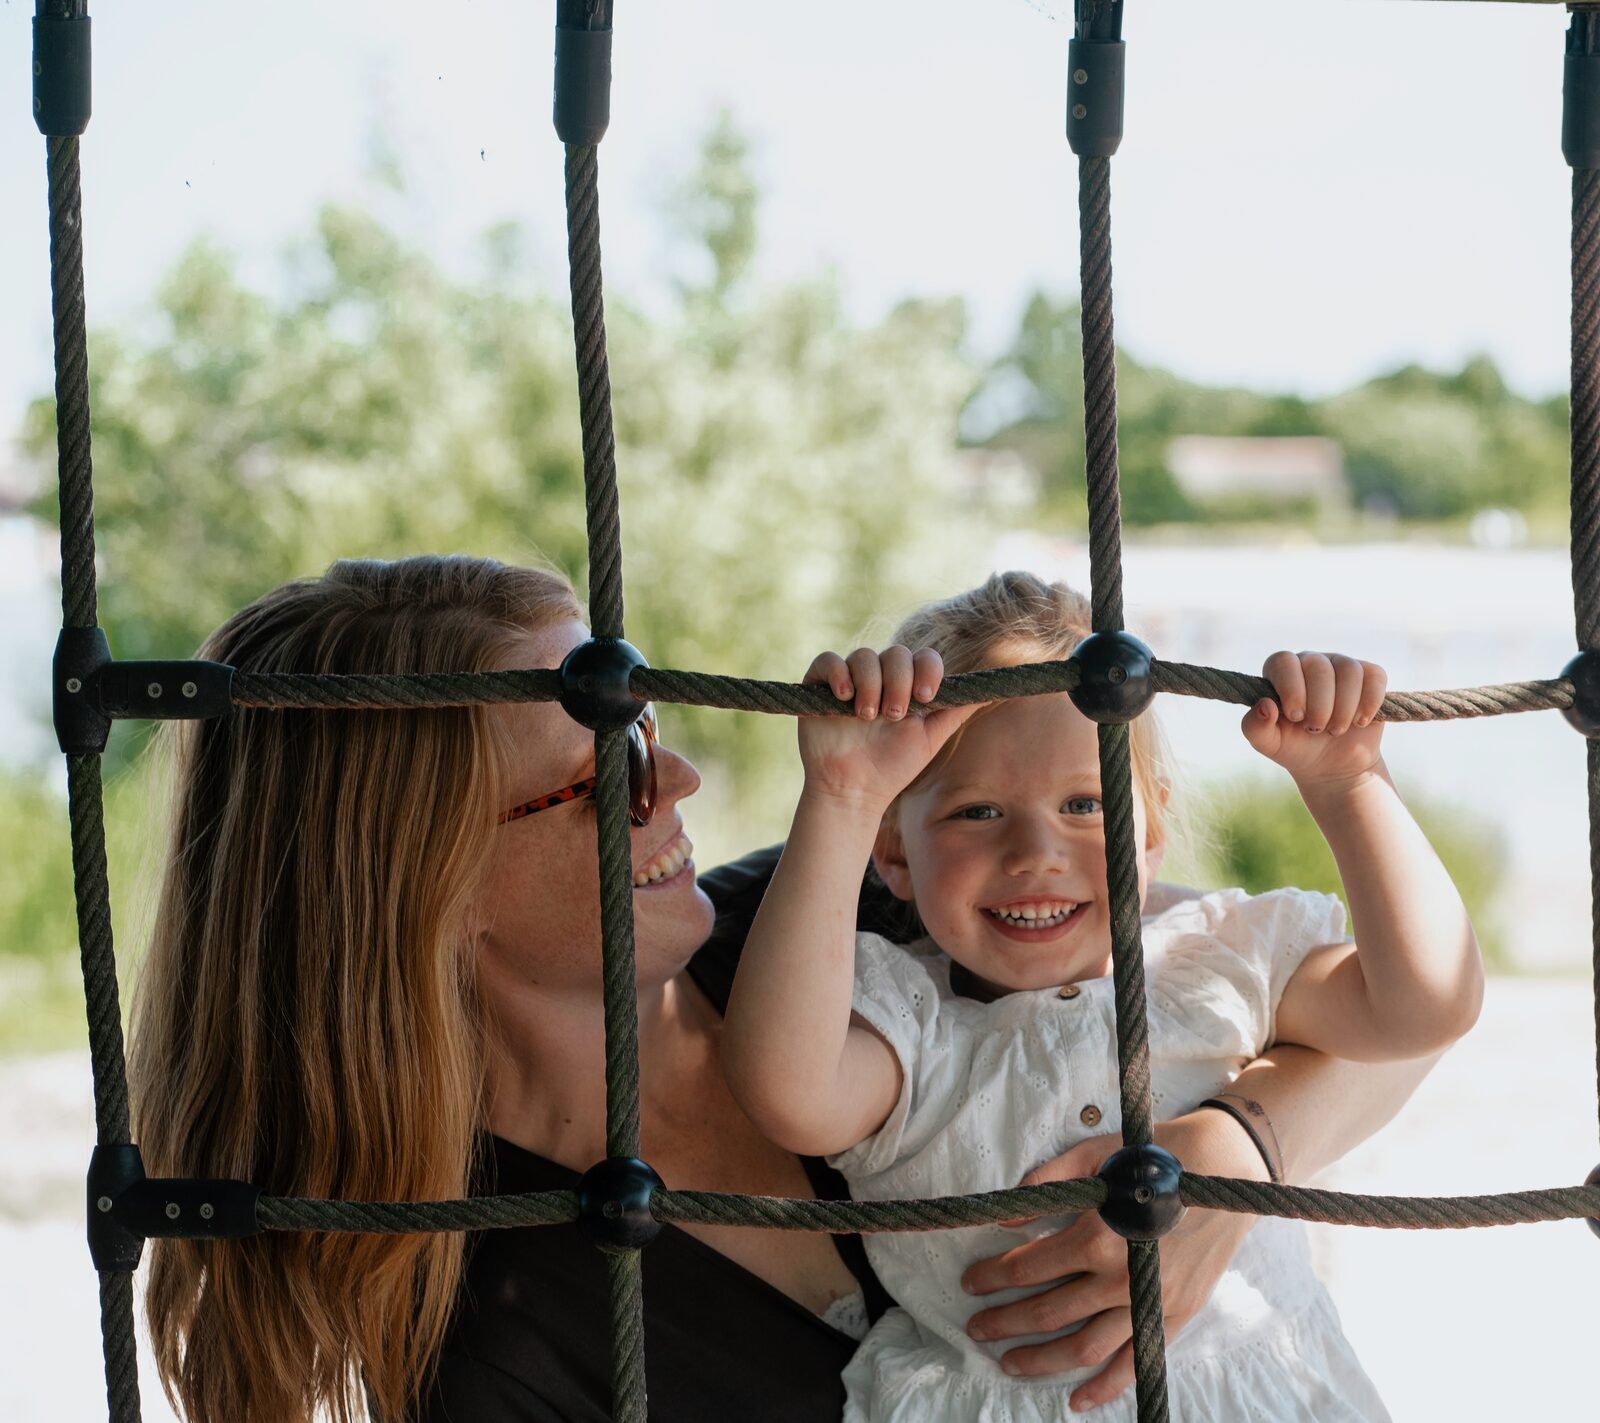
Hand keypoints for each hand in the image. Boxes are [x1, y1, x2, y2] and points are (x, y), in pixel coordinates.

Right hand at [798, 646, 979, 809]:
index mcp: (907, 684)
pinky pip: (828, 660)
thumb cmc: (893, 767)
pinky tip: (844, 698)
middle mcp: (879, 676)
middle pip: (895, 653)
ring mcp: (849, 679)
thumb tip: (995, 690)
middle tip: (894, 716)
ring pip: (863, 656)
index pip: (923, 657)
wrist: (853, 790)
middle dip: (899, 682)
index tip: (926, 698)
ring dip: (870, 684)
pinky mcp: (819, 685)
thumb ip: (957, 711)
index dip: (927, 670)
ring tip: (868, 717)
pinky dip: (838, 673)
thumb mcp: (931, 738)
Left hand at [960, 1110, 1267, 1409]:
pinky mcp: (1176, 1314)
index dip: (992, 1276)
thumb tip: (1006, 1215)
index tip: (970, 1282)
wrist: (1227, 1168)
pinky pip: (1135, 1361)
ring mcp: (1150, 1301)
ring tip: (1010, 1362)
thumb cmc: (1155, 1155)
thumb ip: (1048, 1183)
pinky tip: (1077, 1399)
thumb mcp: (1095, 1155)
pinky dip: (1106, 1387)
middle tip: (977, 1327)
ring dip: (1042, 1359)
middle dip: (1005, 1321)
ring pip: (1085, 1347)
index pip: (1028, 1267)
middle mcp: (1121, 1277)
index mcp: (1097, 1234)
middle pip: (1048, 1312)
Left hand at [1243, 651, 1387, 788]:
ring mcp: (1341, 665)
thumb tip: (1265, 705)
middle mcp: (1310, 662)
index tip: (1296, 717)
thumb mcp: (1269, 743)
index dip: (1291, 688)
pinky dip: (1369, 702)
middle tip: (1315, 729)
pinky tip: (1360, 722)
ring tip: (1336, 730)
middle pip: (1318, 666)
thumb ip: (1255, 726)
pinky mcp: (1369, 676)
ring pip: (1349, 670)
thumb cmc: (1294, 747)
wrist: (1332, 764)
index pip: (1283, 661)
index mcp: (1281, 672)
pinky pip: (1375, 676)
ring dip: (1344, 707)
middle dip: (1319, 705)